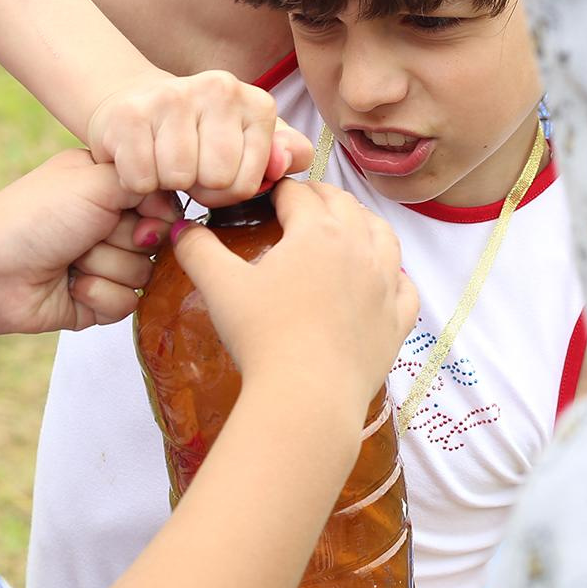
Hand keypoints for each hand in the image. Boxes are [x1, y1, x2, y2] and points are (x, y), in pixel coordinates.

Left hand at [0, 150, 181, 334]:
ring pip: (144, 274)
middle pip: (158, 239)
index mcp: (106, 185)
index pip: (163, 199)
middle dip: (124, 240)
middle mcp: (107, 222)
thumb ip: (145, 180)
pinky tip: (69, 286)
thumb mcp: (94, 180)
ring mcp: (103, 263)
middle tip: (89, 234)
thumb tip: (176, 207)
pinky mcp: (97, 300)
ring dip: (106, 268)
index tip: (135, 211)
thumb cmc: (35, 216)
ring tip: (71, 260)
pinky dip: (98, 295)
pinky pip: (127, 305)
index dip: (156, 211)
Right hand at [86, 69, 313, 206]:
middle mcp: (220, 88)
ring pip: (177, 179)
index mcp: (257, 102)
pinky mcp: (132, 112)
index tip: (215, 172)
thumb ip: (285, 156)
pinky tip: (140, 159)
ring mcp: (174, 96)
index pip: (249, 183)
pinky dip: (137, 182)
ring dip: (166, 184)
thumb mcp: (251, 146)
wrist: (136, 102)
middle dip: (198, 188)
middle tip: (187, 168)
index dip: (227, 193)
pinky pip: (141, 178)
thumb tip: (284, 162)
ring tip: (164, 161)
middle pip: (216, 180)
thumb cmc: (200, 136)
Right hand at [172, 179, 417, 408]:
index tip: (267, 195)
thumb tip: (180, 228)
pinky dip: (395, 275)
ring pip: (384, 236)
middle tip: (301, 204)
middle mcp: (360, 248)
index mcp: (318, 231)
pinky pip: (406, 286)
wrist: (307, 397)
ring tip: (348, 227)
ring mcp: (385, 284)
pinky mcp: (397, 320)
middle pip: (344, 204)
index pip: (298, 193)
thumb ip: (198, 250)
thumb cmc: (263, 337)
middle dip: (320, 198)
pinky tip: (384, 279)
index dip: (279, 190)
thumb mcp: (221, 287)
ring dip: (364, 224)